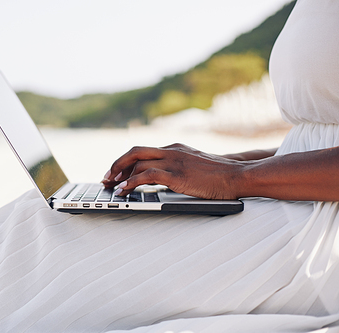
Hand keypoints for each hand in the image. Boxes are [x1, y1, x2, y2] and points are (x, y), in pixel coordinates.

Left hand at [102, 143, 244, 199]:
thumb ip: (177, 168)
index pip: (143, 151)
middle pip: (135, 152)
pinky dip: (131, 183)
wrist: (238, 175)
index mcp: (175, 148)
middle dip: (117, 164)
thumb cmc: (219, 176)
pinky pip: (146, 176)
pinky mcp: (177, 174)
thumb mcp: (194, 166)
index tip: (115, 172)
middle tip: (106, 178)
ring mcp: (174, 161)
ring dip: (120, 176)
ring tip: (112, 187)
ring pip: (137, 163)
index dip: (126, 162)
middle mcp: (171, 150)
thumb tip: (160, 180)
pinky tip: (124, 190)